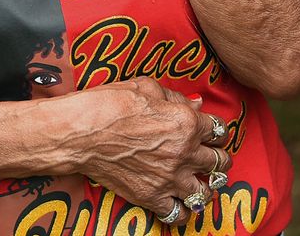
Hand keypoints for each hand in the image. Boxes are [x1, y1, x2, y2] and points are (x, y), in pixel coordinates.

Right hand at [73, 77, 231, 219]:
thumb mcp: (143, 86)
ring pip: (207, 192)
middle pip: (220, 162)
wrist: (79, 133)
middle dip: (218, 157)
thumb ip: (174, 96)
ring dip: (205, 185)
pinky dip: (182, 210)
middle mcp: (185, 153)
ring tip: (196, 181)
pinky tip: (177, 201)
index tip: (208, 131)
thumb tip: (195, 104)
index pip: (219, 130)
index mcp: (186, 122)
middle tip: (209, 156)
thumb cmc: (108, 104)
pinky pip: (180, 214)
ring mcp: (170, 179)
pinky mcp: (152, 197)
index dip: (215, 129)